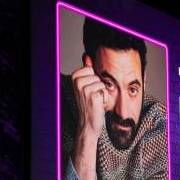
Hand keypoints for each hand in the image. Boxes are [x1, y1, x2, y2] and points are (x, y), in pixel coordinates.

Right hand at [70, 57, 108, 179]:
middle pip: (97, 75)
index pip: (91, 68)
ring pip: (102, 83)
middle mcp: (77, 82)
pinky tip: (99, 105)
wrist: (88, 124)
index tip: (89, 90)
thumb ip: (87, 70)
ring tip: (96, 101)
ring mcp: (84, 89)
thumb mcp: (86, 86)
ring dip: (102, 93)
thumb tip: (87, 55)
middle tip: (93, 97)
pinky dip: (105, 98)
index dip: (94, 80)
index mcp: (74, 77)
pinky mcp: (93, 96)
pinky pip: (105, 91)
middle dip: (99, 86)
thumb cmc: (89, 105)